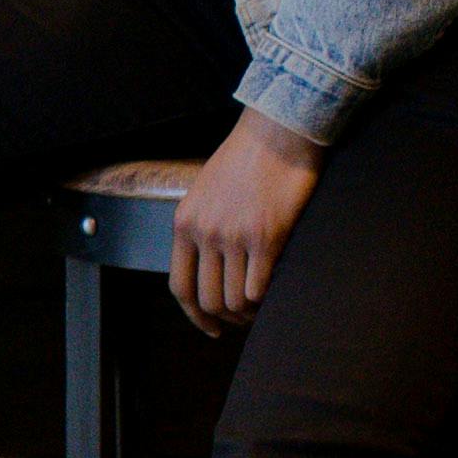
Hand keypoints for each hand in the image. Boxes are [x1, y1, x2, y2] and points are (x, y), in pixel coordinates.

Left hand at [168, 110, 322, 334]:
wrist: (278, 131)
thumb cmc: (247, 158)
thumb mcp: (205, 192)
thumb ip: (201, 227)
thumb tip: (209, 266)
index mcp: (185, 223)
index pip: (180, 287)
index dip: (194, 316)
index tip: (210, 327)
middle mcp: (205, 233)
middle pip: (208, 300)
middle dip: (227, 318)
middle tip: (246, 317)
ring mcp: (234, 236)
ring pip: (235, 300)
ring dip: (249, 312)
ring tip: (263, 306)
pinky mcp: (266, 237)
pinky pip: (259, 288)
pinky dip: (266, 300)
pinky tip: (276, 295)